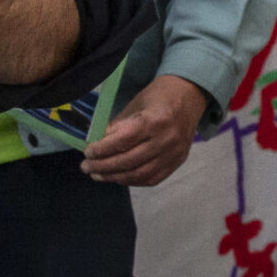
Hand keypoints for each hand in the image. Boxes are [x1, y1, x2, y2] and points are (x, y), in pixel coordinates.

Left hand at [83, 74, 207, 186]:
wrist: (190, 95)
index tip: (87, 152)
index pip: (122, 142)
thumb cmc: (159, 96)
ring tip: (98, 175)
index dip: (101, 150)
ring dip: (115, 177)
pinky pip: (153, 179)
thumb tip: (98, 146)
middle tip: (86, 167)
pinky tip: (119, 177)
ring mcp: (174, 152)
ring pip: (139, 174)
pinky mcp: (178, 160)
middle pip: (129, 161)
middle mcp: (167, 139)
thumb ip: (117, 127)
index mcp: (155, 120)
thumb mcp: (135, 105)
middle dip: (103, 167)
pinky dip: (133, 181)